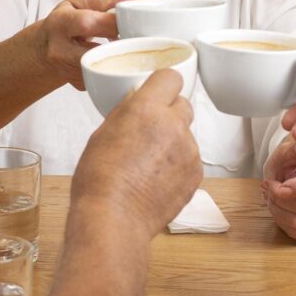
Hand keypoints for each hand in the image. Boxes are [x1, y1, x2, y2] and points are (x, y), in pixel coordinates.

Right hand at [36, 0, 126, 88]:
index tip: (131, 21)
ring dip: (120, 56)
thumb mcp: (78, 4)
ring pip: (105, 66)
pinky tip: (113, 56)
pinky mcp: (81, 84)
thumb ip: (103, 1)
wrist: (44, 51)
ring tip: (123, 45)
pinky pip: (106, 76)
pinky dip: (115, 66)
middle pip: (97, 52)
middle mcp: (60, 50)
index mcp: (60, 24)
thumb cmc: (64, 23)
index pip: (87, 24)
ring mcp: (68, 72)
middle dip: (121, 44)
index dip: (113, 23)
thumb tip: (126, 0)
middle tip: (135, 37)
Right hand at [71, 69, 201, 238]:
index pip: (170, 77)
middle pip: (183, 104)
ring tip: (149, 164)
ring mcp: (189, 151)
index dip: (163, 85)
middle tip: (151, 131)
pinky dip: (179, 165)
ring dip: (174, 141)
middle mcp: (173, 125)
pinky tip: (157, 179)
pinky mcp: (196, 174)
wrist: (114, 218)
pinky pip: (191, 159)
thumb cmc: (99, 180)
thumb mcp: (101, 134)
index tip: (158, 92)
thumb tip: (136, 104)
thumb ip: (126, 114)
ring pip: (187, 134)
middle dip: (170, 113)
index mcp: (146, 109)